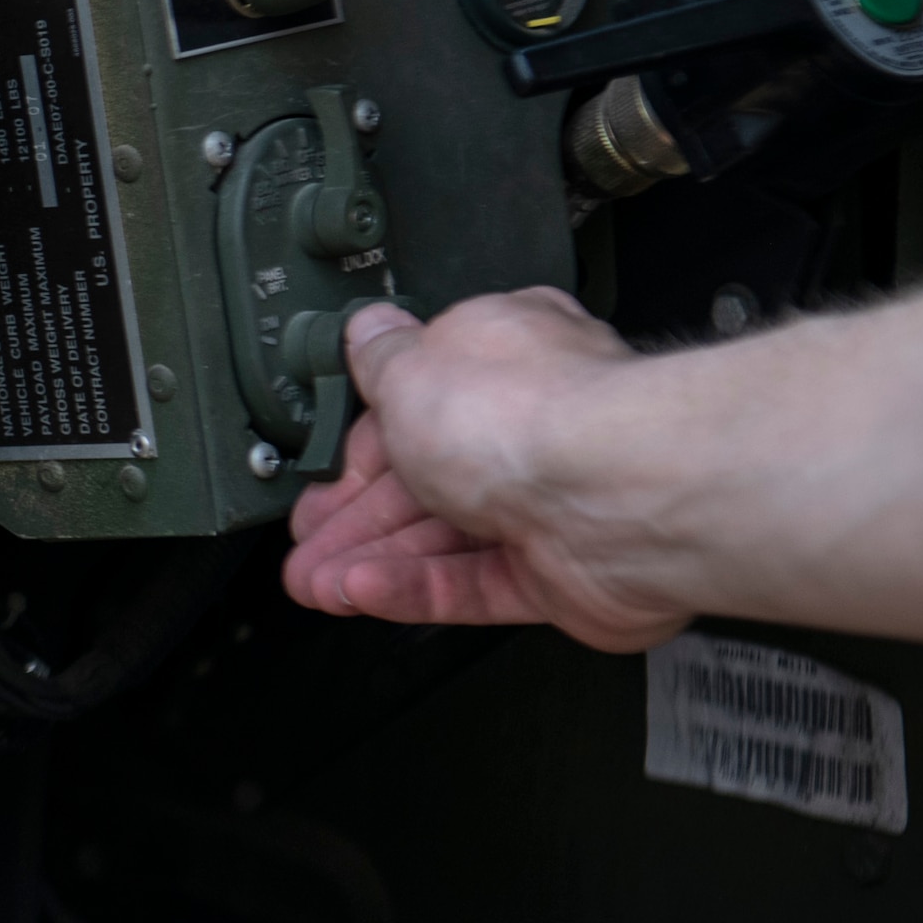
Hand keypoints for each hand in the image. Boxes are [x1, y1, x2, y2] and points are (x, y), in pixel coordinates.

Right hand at [283, 289, 694, 652]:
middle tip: (307, 542)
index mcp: (505, 353)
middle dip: (357, 514)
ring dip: (374, 559)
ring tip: (316, 583)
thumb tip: (367, 331)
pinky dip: (417, 588)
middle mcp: (534, 423)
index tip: (322, 472)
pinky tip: (366, 591)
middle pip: (428, 475)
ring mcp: (552, 502)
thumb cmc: (529, 413)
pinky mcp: (560, 573)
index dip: (361, 440)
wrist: (614, 495)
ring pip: (446, 537)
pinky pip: (474, 583)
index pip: (419, 398)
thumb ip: (382, 357)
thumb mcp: (412, 366)